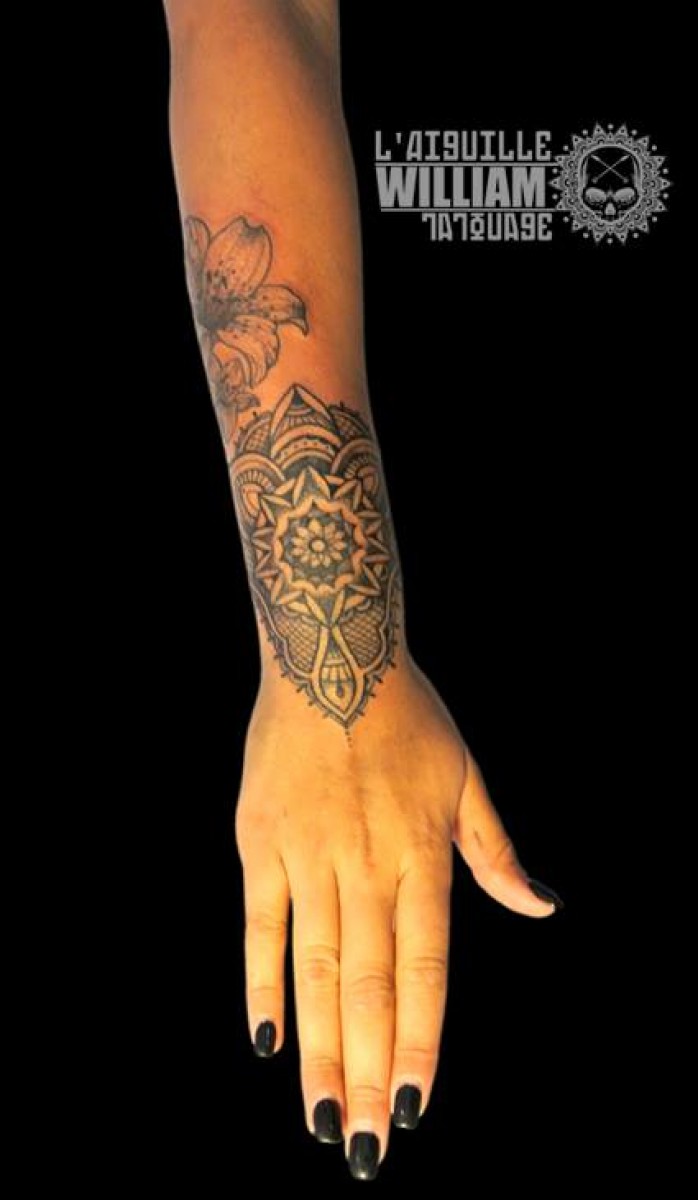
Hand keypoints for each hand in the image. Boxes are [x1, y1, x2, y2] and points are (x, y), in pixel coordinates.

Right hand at [236, 656, 560, 1179]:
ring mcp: (306, 856)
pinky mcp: (260, 843)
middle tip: (365, 1152)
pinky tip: (267, 1040)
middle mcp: (365, 865)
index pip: (426, 970)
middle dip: (367, 1074)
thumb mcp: (466, 776)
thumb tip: (543, 909)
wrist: (330, 653)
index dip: (422, 1042)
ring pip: (316, 970)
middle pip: (369, 988)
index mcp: (422, 853)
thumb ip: (497, 851)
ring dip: (319, 1049)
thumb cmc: (408, 717)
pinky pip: (260, 925)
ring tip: (321, 1120)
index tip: (416, 1108)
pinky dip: (263, 982)